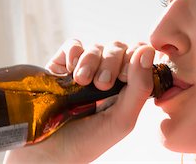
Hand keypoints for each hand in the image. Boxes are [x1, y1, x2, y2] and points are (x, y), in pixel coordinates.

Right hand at [4, 39, 155, 163]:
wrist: (46, 149)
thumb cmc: (87, 141)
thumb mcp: (122, 119)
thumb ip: (140, 86)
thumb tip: (149, 50)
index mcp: (125, 89)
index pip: (138, 57)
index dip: (134, 59)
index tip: (124, 79)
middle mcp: (106, 76)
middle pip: (118, 48)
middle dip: (112, 62)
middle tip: (101, 85)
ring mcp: (83, 69)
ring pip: (97, 47)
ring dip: (91, 61)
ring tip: (81, 81)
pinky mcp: (62, 65)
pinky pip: (74, 45)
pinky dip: (74, 54)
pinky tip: (69, 72)